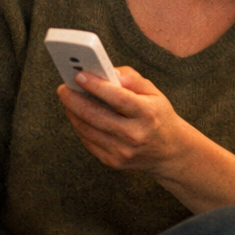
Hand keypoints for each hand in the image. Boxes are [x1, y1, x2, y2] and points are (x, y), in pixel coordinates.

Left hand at [56, 67, 190, 174]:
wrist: (170, 151)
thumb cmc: (158, 116)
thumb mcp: (153, 92)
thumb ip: (131, 78)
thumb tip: (108, 72)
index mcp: (148, 114)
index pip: (118, 98)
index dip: (95, 86)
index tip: (79, 75)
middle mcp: (135, 135)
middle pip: (95, 115)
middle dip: (74, 99)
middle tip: (63, 87)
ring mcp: (124, 151)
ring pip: (87, 129)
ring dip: (72, 112)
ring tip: (68, 98)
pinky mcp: (114, 162)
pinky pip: (88, 141)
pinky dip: (79, 126)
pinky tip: (77, 115)